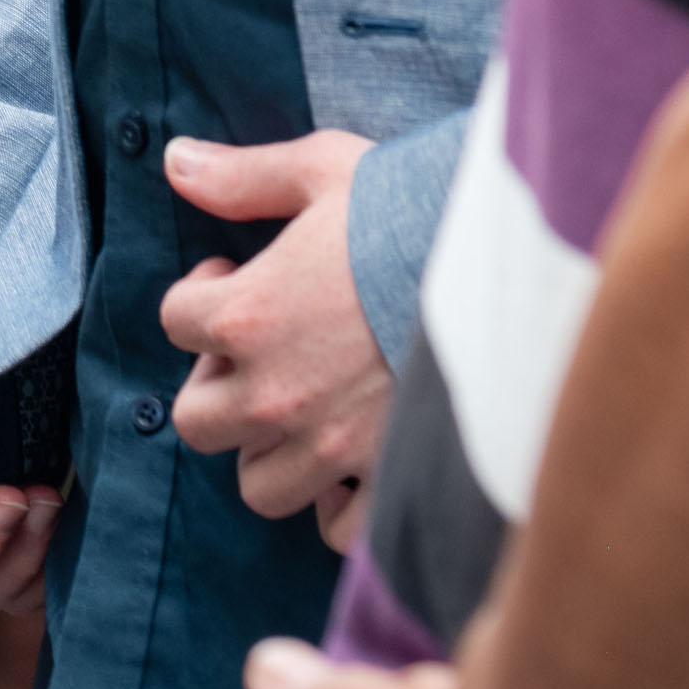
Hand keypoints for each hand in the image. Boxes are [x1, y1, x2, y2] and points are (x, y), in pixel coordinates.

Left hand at [155, 132, 385, 540]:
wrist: (513, 269)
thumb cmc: (415, 212)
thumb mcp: (326, 171)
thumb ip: (244, 176)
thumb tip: (175, 160)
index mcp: (250, 315)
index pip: (175, 320)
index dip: (201, 293)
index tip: (236, 275)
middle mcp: (279, 393)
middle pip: (197, 421)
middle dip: (217, 385)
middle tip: (258, 352)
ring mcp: (334, 446)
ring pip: (258, 484)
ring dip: (268, 449)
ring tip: (303, 406)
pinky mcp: (390, 479)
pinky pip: (337, 529)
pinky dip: (336, 505)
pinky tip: (353, 460)